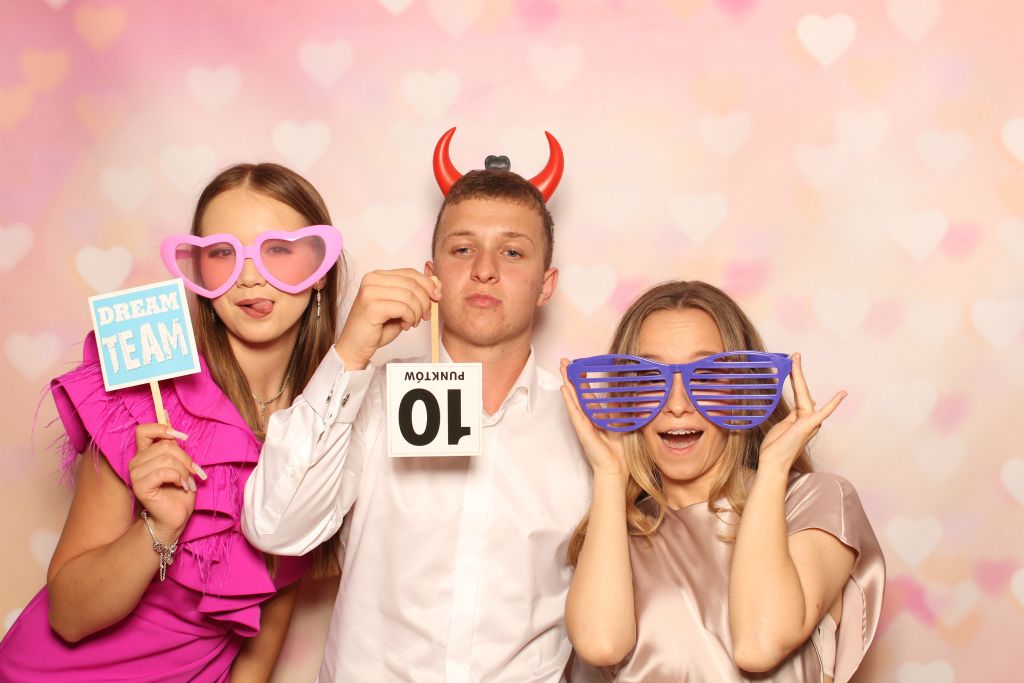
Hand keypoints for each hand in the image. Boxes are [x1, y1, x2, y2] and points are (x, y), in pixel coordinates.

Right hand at [130, 424, 203, 540]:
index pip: (143, 430)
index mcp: (144, 453)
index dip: (162, 428)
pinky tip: (180, 486)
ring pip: (166, 459)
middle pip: (165, 446)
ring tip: (186, 482)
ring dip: (183, 471)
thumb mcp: (180, 463)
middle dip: (185, 459)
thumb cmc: (179, 490)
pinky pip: (163, 472)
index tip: (181, 438)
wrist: (176, 516)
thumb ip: (173, 445)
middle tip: (191, 472)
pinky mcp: (140, 487)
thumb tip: (170, 421)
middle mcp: (136, 462)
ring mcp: (136, 474)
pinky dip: (178, 478)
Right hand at [335, 268, 441, 369]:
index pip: (410, 273)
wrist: (355, 346)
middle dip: (425, 301)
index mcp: (378, 276)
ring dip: (417, 312)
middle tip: (425, 316)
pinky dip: (410, 318)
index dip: (428, 284)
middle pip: (412, 283)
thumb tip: (437, 284)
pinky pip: (403, 308)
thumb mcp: (400, 306)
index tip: (437, 297)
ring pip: (409, 296)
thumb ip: (414, 294)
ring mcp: (370, 291)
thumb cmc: (377, 327)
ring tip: (412, 322)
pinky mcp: (371, 306)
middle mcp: (372, 279)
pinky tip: (405, 325)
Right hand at [559, 359, 628, 478]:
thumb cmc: (618, 450)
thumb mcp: (622, 424)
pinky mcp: (581, 429)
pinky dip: (569, 399)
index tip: (580, 367)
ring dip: (567, 382)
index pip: (587, 394)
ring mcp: (582, 423)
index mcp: (596, 416)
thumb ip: (620, 410)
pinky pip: (574, 411)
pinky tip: (564, 388)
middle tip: (565, 362)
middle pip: (576, 393)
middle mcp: (587, 417)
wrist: (615, 467)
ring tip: (562, 368)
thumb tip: (626, 395)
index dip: (583, 380)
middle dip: (571, 377)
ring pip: (572, 398)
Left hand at [758, 353, 845, 472]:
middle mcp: (809, 417)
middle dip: (798, 372)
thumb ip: (795, 413)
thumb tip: (807, 401)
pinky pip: (823, 412)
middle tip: (795, 354)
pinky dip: (833, 403)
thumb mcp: (785, 424)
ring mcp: (810, 420)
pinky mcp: (810, 424)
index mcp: (802, 416)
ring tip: (795, 360)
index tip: (793, 362)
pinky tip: (842, 393)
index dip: (796, 377)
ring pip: (804, 394)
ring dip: (799, 376)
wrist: (773, 461)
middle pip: (802, 390)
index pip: (799, 392)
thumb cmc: (776, 445)